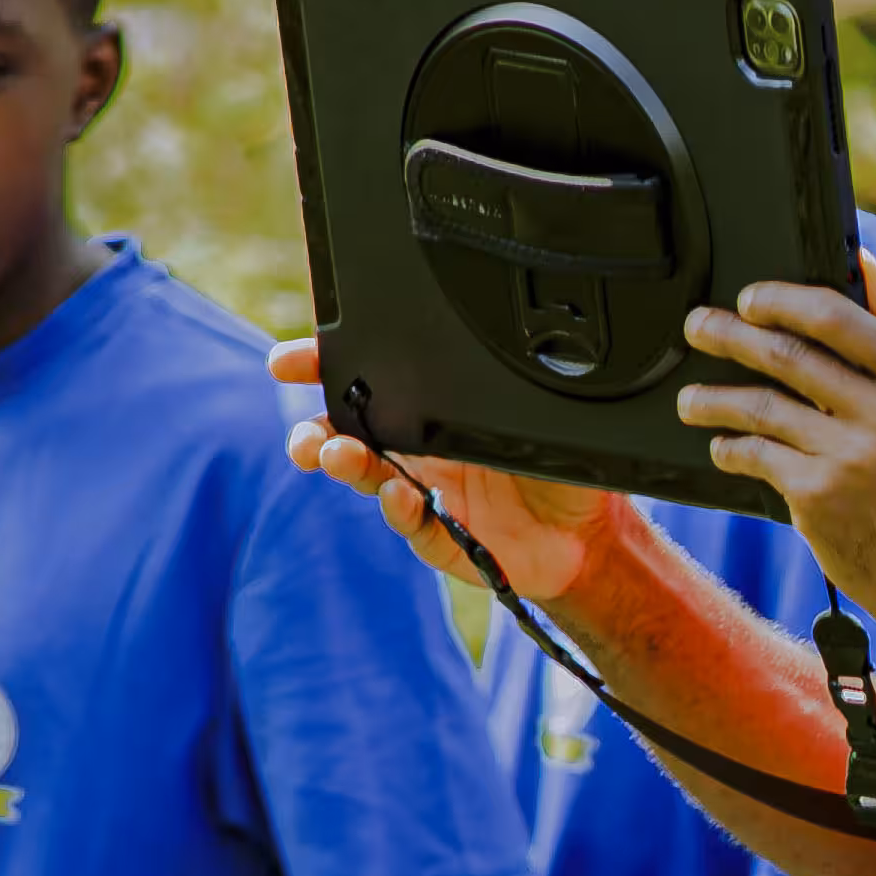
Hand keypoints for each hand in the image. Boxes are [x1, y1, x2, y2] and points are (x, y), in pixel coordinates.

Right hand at [270, 335, 627, 599]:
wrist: (587, 536)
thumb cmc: (560, 470)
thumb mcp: (542, 418)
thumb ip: (514, 388)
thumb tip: (506, 337)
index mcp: (431, 415)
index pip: (369, 386)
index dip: (325, 370)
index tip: (288, 362)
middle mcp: (418, 454)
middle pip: (349, 435)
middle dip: (316, 429)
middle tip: (306, 432)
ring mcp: (424, 496)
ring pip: (369, 478)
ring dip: (347, 464)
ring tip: (336, 454)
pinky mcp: (440, 538)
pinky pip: (413, 524)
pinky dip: (402, 511)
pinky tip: (401, 497)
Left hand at [669, 283, 875, 661]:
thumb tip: (859, 261)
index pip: (840, 317)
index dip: (784, 300)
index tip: (751, 298)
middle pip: (788, 354)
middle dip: (729, 334)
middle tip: (699, 326)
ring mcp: (852, 457)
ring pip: (760, 406)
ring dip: (713, 398)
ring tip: (690, 400)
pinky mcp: (819, 498)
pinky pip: (756, 456)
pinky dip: (731, 448)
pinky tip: (722, 447)